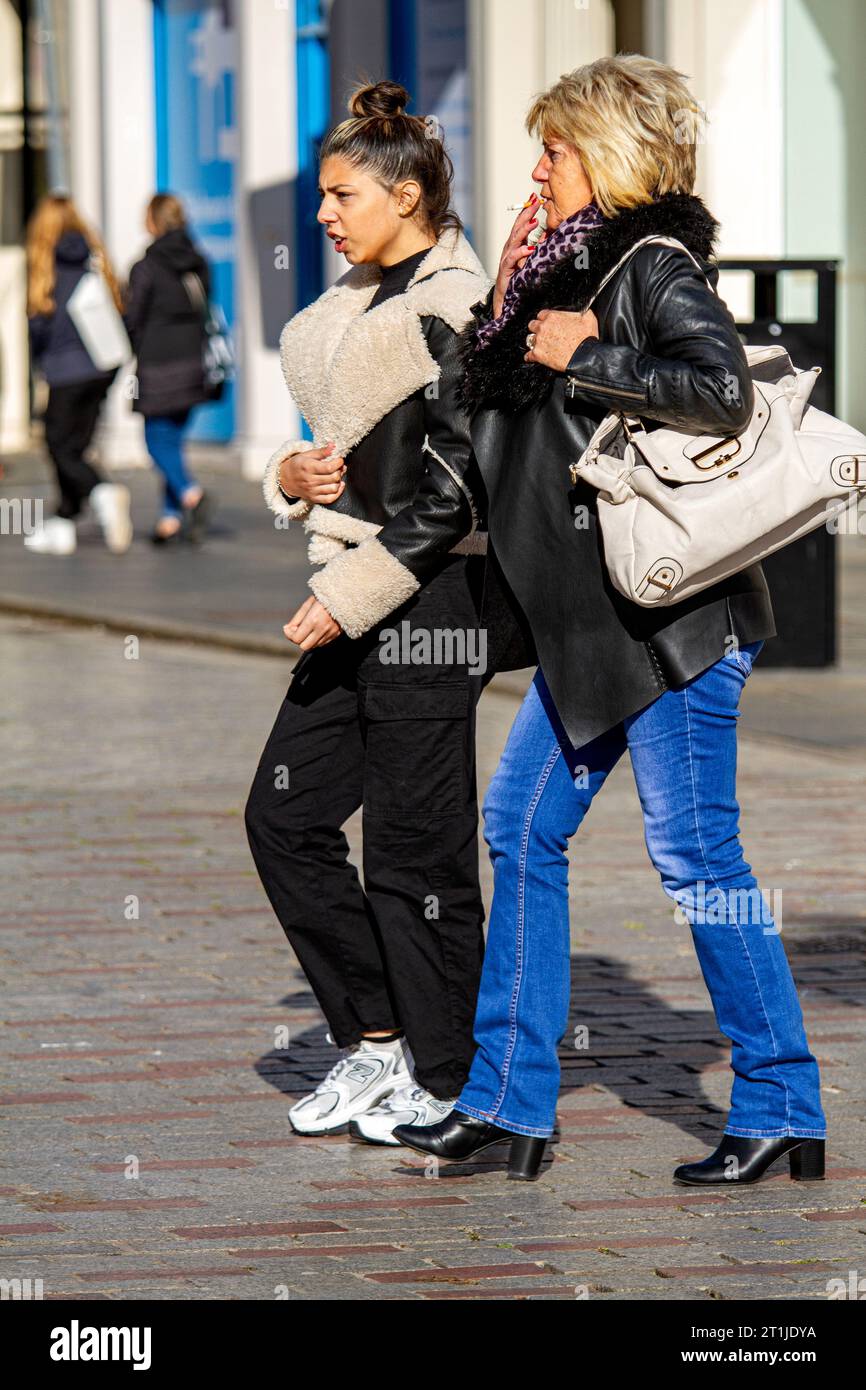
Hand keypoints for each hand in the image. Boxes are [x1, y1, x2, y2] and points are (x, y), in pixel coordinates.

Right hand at [279, 442, 345, 503]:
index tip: (340, 460)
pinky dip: (337, 493)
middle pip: (334, 478)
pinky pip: (330, 499)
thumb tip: (333, 446)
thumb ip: (321, 451)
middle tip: (339, 467)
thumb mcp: (307, 455)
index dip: (338, 463)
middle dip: (340, 471)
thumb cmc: (298, 465)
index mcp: (308, 467)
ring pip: (334, 488)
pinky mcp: (313, 498)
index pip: (329, 467)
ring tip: (336, 475)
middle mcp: (309, 480)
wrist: (286, 479)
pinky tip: (338, 485)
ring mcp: (312, 491)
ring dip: (339, 481)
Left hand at [283, 596, 341, 649]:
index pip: (297, 638)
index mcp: (313, 620)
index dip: (290, 635)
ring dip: (308, 640)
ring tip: (308, 628)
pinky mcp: (335, 635)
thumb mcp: (308, 604)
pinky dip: (316, 639)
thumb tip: (287, 629)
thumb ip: (296, 619)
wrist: (344, 597)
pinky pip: (322, 643)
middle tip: (298, 630)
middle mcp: (322, 629)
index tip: (289, 628)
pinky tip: (317, 629)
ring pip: (313, 646)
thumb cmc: (325, 598)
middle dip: (299, 639)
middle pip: (304, 646)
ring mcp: (330, 633)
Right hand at [492, 194, 545, 318]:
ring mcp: (507, 259)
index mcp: (516, 245)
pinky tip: (529, 247)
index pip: (522, 224)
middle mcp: (510, 249)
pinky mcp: (505, 271)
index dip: (528, 210)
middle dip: (527, 213)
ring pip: (514, 240)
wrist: (505, 301)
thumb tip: (549, 237)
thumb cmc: (518, 282)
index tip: (537, 198)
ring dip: (524, 229)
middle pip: (518, 227)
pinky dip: (520, 252)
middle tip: (536, 201)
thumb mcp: (530, 263)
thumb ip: (537, 250)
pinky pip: (512, 259)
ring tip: (534, 221)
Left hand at [524, 308, 598, 371]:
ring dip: (535, 342)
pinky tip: (533, 357)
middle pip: (533, 325)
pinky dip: (530, 357)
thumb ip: (580, 312)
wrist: (584, 357)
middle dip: (538, 329)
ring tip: (540, 346)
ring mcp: (539, 341)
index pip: (542, 314)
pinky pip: (528, 355)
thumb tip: (581, 310)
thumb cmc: (587, 338)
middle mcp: (543, 327)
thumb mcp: (588, 317)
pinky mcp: (537, 355)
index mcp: (552, 317)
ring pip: (530, 339)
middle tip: (544, 334)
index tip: (548, 323)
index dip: (545, 319)